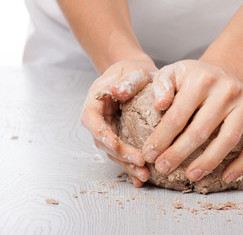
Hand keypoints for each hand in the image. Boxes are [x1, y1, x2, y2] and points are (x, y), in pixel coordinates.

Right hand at [81, 60, 157, 186]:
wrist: (136, 77)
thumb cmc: (133, 72)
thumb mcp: (132, 71)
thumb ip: (126, 82)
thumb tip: (116, 92)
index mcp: (95, 102)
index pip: (91, 119)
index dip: (101, 133)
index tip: (114, 144)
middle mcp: (99, 119)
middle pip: (103, 141)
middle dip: (120, 154)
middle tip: (140, 162)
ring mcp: (109, 130)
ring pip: (113, 152)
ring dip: (127, 165)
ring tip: (144, 176)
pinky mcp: (120, 137)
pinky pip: (122, 154)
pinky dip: (131, 166)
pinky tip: (140, 179)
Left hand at [143, 60, 242, 183]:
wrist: (224, 72)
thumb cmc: (193, 78)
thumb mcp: (172, 72)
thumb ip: (161, 86)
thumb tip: (159, 105)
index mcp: (202, 80)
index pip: (178, 115)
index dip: (162, 138)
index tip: (149, 155)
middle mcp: (227, 90)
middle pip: (201, 130)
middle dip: (179, 153)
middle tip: (164, 168)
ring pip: (229, 140)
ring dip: (209, 162)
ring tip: (191, 176)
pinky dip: (242, 164)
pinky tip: (227, 177)